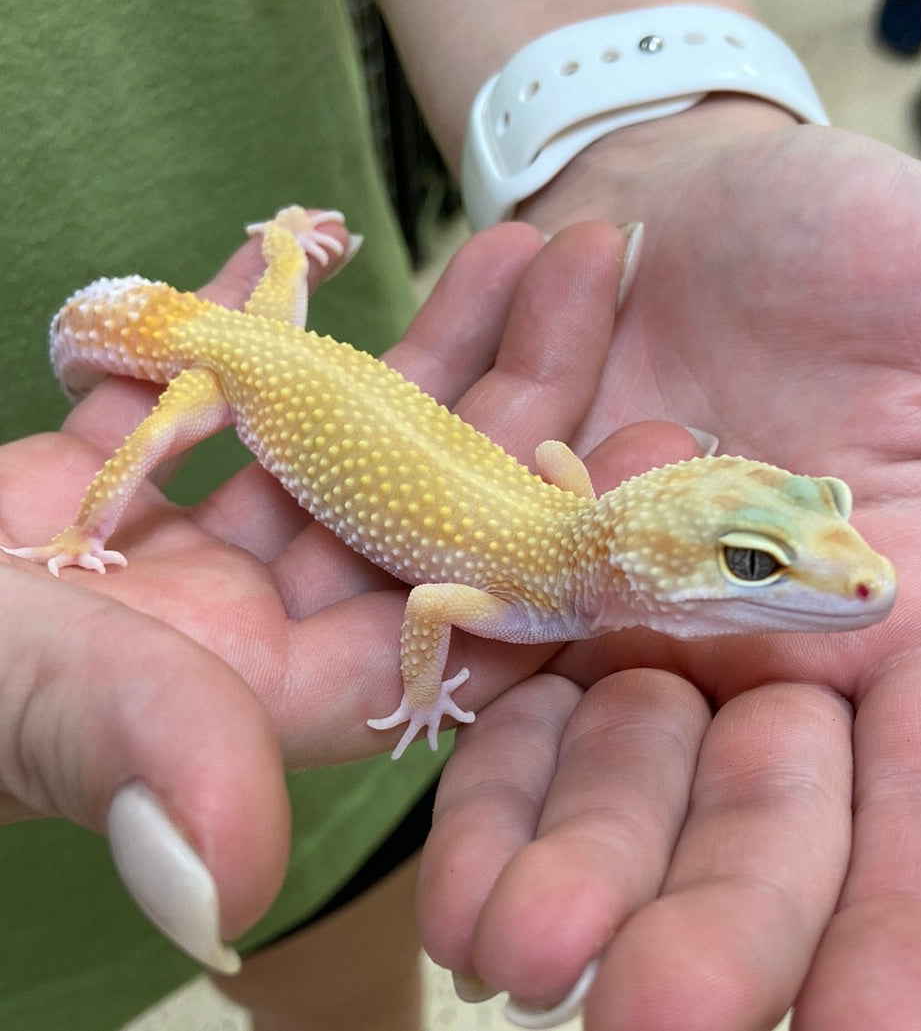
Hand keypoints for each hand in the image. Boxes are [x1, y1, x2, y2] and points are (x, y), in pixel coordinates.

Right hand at [0, 217, 631, 965]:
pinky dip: (258, 318)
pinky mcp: (123, 480)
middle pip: (420, 499)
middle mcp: (255, 619)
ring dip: (424, 339)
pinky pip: (213, 389)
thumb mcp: (16, 700)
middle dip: (516, 392)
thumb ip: (127, 764)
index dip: (553, 535)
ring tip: (518, 246)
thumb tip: (224, 889)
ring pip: (341, 431)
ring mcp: (195, 543)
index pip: (449, 615)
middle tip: (600, 280)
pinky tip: (320, 246)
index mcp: (267, 690)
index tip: (643, 437)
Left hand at [418, 104, 920, 1029]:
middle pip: (757, 830)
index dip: (919, 930)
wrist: (667, 198)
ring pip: (614, 794)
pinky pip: (505, 721)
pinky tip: (451, 890)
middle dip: (716, 928)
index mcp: (904, 621)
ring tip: (512, 960)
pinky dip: (484, 799)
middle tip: (651, 1020)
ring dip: (570, 881)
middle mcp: (770, 663)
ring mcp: (640, 642)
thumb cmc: (835, 235)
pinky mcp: (533, 603)